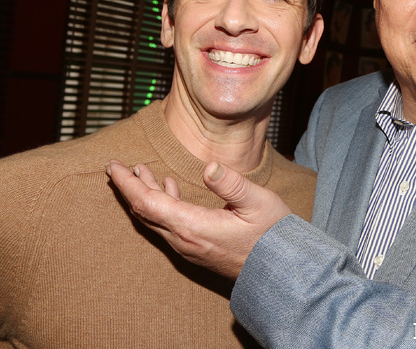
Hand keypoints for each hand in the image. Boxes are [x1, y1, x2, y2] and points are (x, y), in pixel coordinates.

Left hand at [106, 159, 291, 278]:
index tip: (113, 166)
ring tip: (140, 171)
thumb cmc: (272, 235)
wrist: (280, 271)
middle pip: (145, 212)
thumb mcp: (258, 203)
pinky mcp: (197, 248)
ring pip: (156, 219)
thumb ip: (231, 184)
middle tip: (116, 167)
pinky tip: (168, 188)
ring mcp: (190, 246)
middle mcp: (185, 239)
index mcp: (193, 226)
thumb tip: (208, 166)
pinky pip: (169, 224)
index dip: (127, 183)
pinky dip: (162, 203)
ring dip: (146, 193)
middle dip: (129, 187)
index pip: (148, 203)